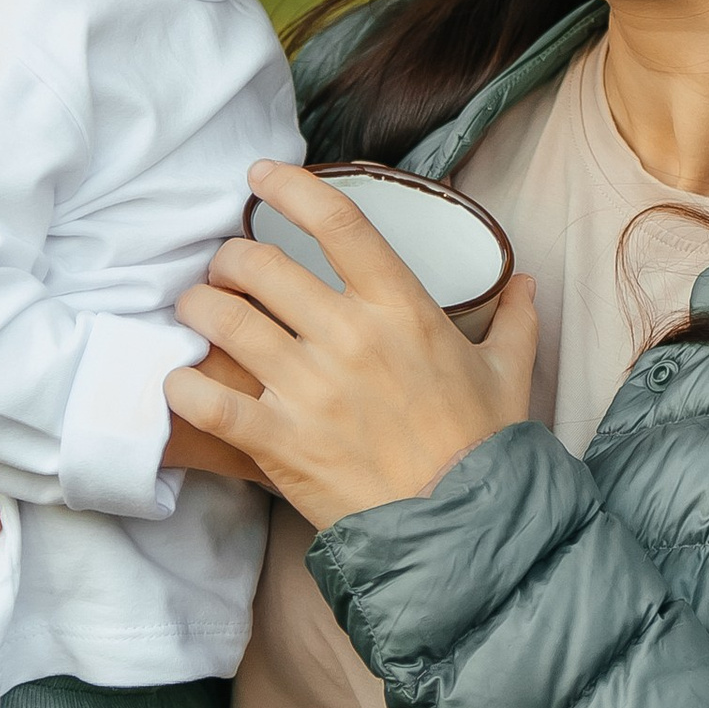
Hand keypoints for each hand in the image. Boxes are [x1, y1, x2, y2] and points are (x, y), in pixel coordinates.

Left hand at [166, 158, 537, 528]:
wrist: (463, 532)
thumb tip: (527, 285)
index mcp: (401, 309)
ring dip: (199, 307)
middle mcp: (349, 337)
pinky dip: (183, 386)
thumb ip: (514, 321)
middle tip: (225, 270)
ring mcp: (309, 389)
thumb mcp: (510, 375)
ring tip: (198, 311)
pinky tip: (180, 381)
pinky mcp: (280, 441)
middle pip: (261, 265)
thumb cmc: (483, 450)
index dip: (290, 186)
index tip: (260, 175)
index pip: (338, 222)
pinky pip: (208, 400)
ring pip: (224, 320)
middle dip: (229, 259)